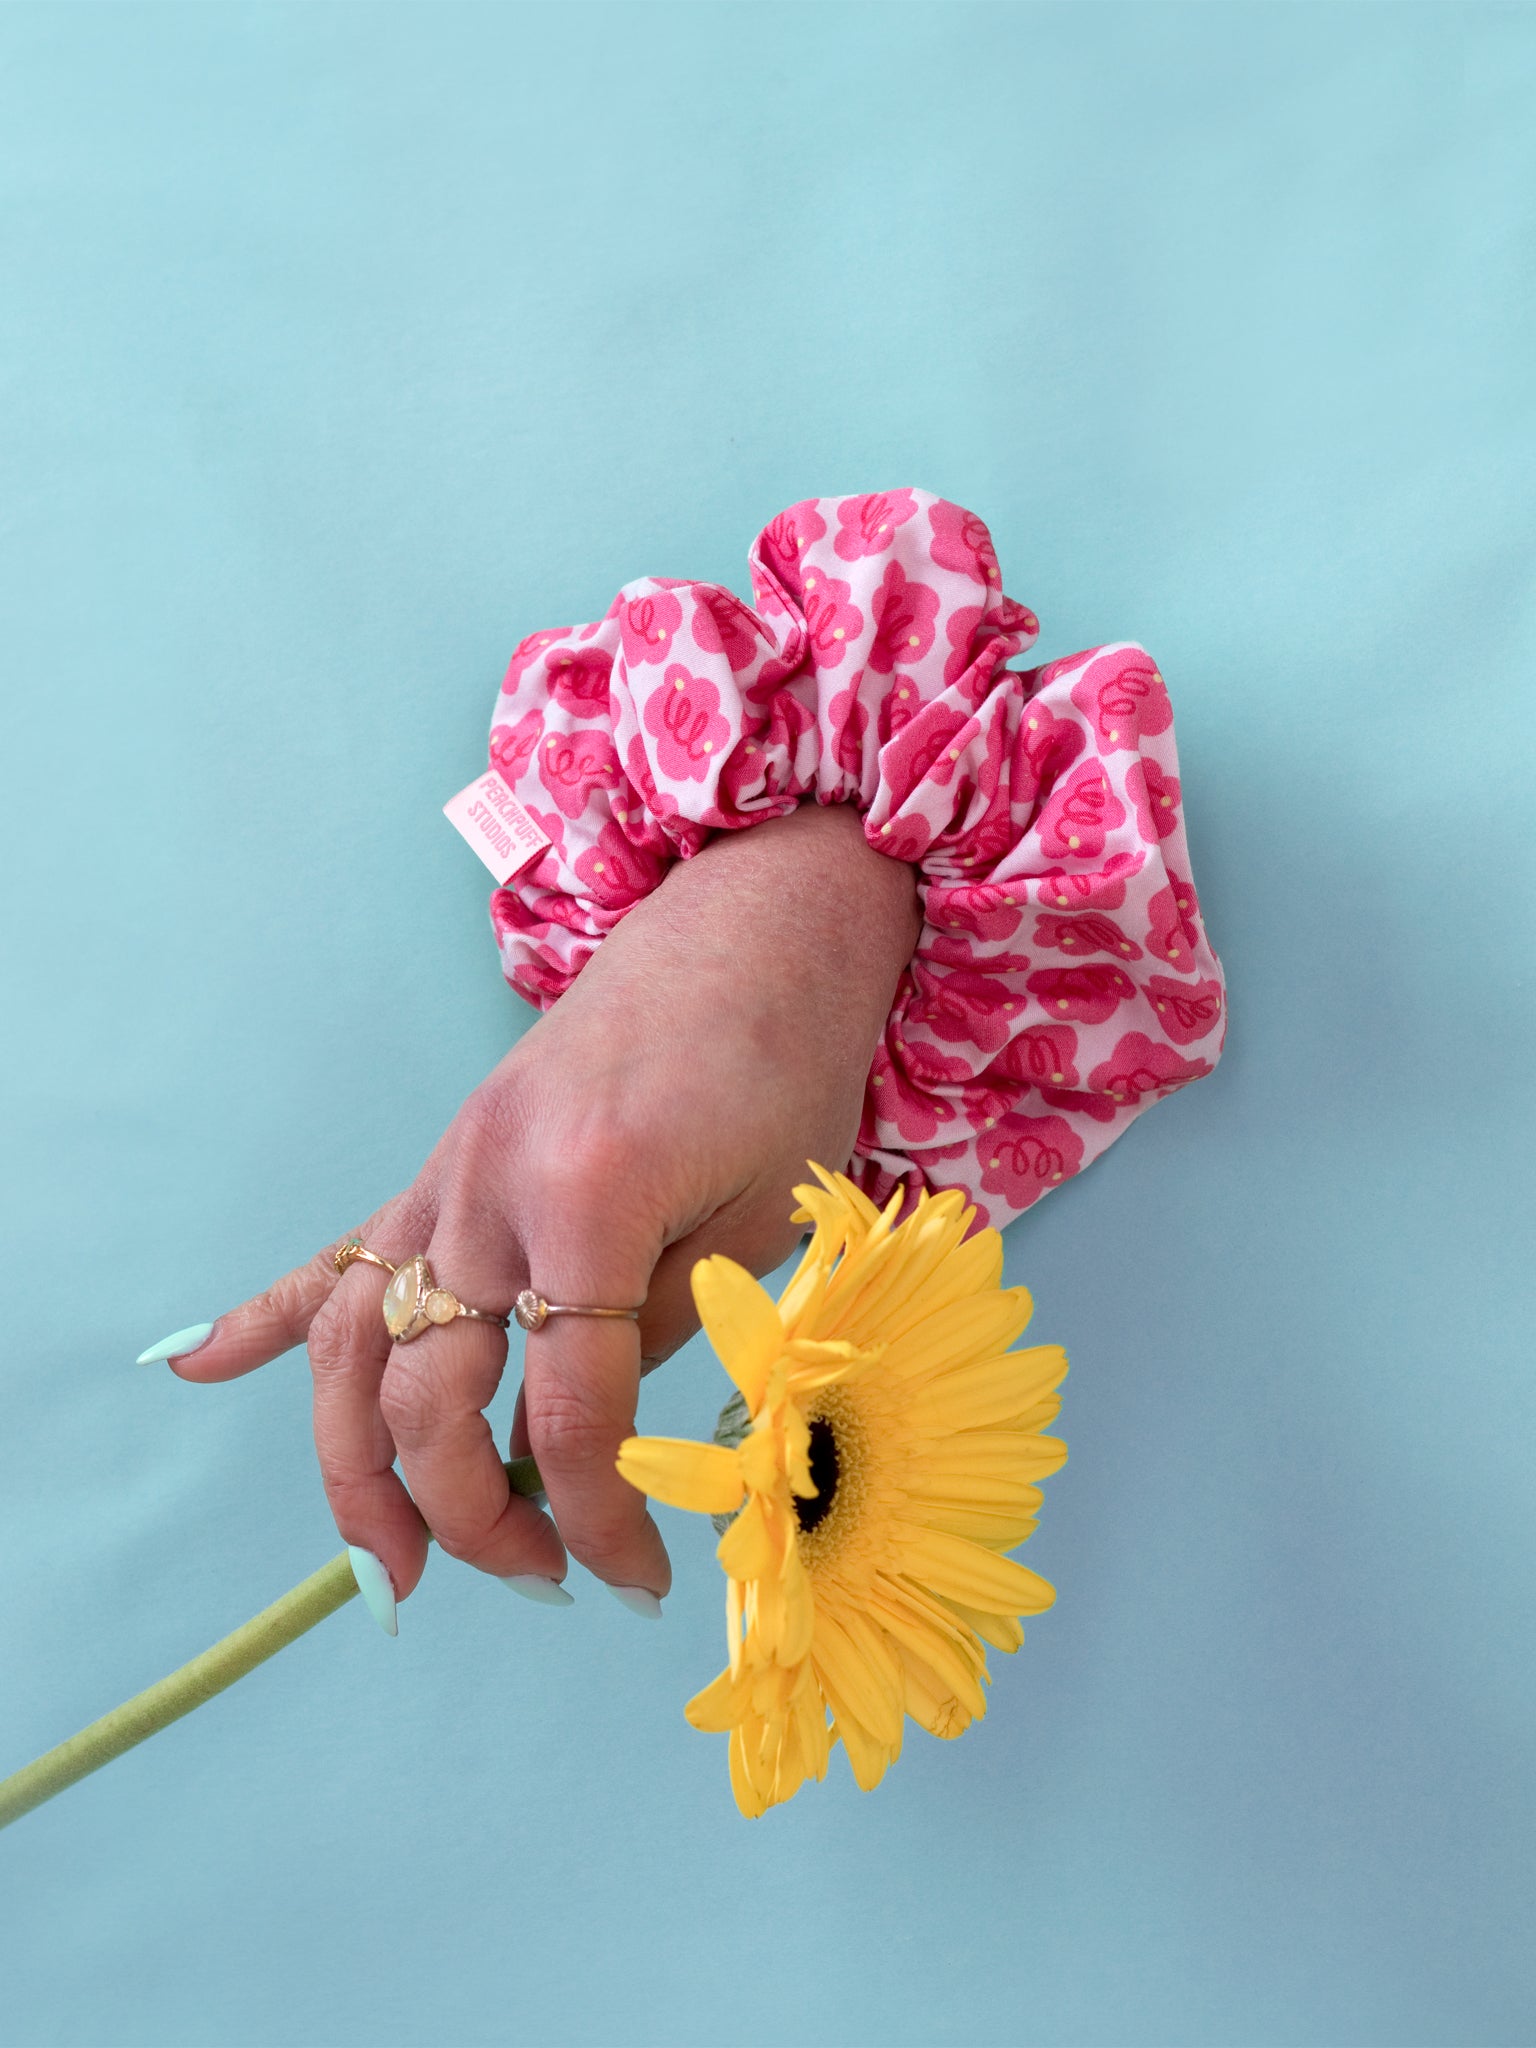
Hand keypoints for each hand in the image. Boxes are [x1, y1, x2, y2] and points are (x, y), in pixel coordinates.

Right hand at [163, 803, 919, 1615]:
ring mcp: (450, 1172)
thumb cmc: (780, 1064)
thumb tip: (586, 1435)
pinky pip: (340, 1250)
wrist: (747, 931)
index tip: (634, 1578)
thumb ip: (663, 1327)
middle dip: (473, 1513)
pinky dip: (267, 1313)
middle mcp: (490, 1189)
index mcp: (588, 1201)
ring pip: (357, 1342)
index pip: (571, 1409)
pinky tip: (200, 1365)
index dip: (600, 1513)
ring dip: (353, 1464)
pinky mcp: (444, 1161)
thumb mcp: (759, 1217)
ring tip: (379, 1561)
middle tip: (536, 1577)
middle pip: (433, 1393)